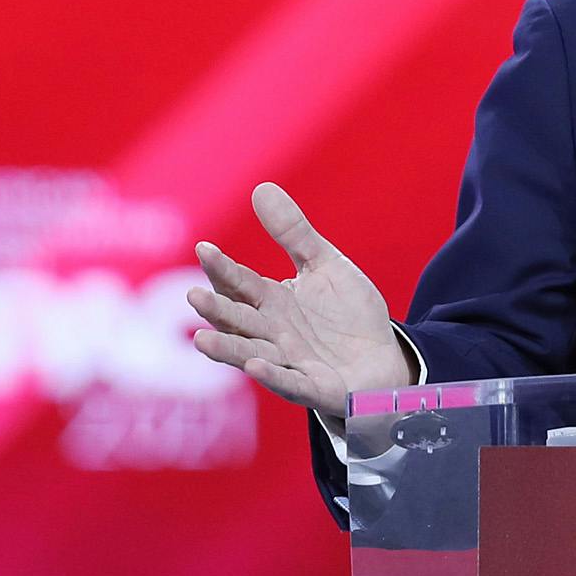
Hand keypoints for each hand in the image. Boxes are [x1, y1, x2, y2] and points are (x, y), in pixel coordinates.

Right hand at [185, 181, 415, 419]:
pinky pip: (290, 382)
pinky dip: (272, 376)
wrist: (383, 358)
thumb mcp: (324, 265)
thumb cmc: (347, 314)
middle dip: (217, 310)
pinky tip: (255, 366)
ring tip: (200, 340)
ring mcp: (290, 362)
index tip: (204, 247)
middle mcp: (273, 333)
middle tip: (192, 296)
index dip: (222, 268)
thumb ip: (293, 233)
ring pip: (251, 355)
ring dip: (227, 349)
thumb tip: (260, 187)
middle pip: (239, 320)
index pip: (241, 283)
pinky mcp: (313, 388)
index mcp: (272, 303)